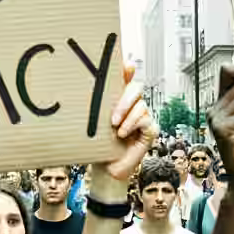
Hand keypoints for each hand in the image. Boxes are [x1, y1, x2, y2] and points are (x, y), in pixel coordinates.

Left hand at [101, 65, 157, 181]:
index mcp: (119, 100)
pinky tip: (123, 133)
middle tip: (112, 115)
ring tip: (114, 127)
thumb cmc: (99, 145)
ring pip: (140, 103)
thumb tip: (83, 89)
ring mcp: (144, 116)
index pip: (126, 79)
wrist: (106, 168)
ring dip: (126, 114)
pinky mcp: (150, 129)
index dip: (127, 69)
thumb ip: (95, 106)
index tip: (126, 65)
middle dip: (124, 98)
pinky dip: (132, 124)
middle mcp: (133, 106)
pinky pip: (145, 118)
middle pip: (136, 88)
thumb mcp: (93, 122)